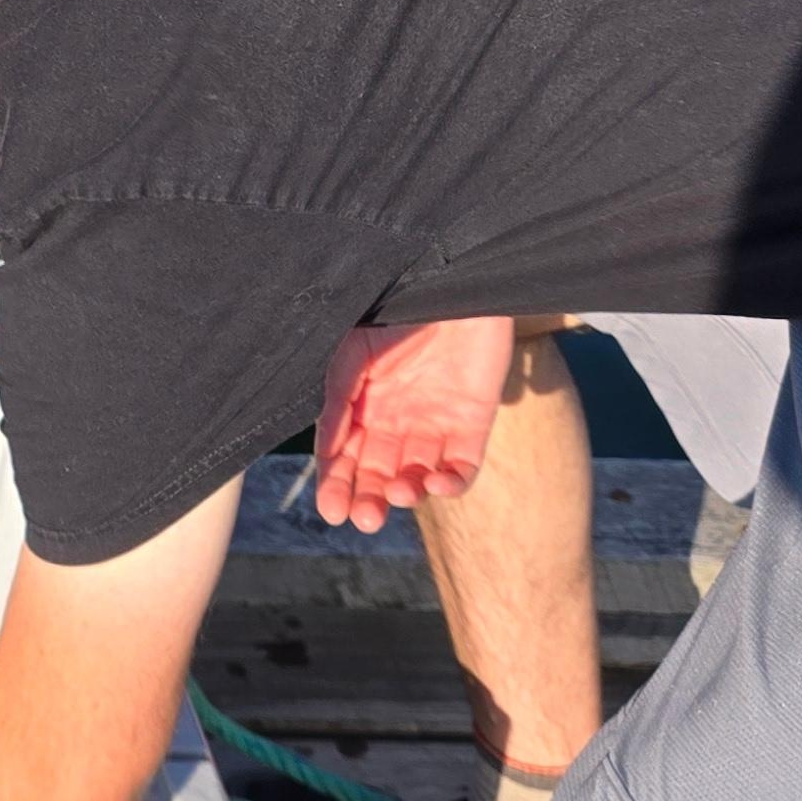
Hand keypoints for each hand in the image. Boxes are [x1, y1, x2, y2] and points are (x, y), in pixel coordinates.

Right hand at [314, 314, 518, 533]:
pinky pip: (462, 467)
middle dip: (370, 499)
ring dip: (407, 495)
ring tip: (399, 494)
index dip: (337, 485)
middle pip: (379, 475)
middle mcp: (396, 421)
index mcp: (362, 405)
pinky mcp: (474, 423)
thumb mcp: (353, 351)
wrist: (453, 282)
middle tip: (366, 518)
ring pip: (417, 477)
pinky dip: (449, 484)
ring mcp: (436, 424)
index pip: (345, 456)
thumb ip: (338, 398)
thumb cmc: (397, 309)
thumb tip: (327, 452)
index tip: (331, 511)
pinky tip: (435, 483)